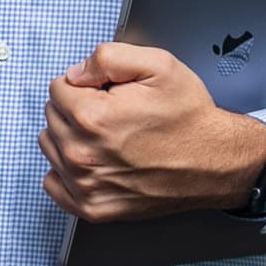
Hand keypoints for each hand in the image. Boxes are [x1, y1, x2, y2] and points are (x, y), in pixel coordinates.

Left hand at [38, 41, 265, 223]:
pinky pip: (54, 183)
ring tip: (107, 136)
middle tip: (113, 113)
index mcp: (93, 117)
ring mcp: (86, 186)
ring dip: (70, 136)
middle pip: (52, 116)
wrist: (215, 163)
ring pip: (51, 145)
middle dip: (76, 107)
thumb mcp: (158, 65)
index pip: (58, 88)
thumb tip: (76, 72)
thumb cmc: (188, 117)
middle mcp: (83, 155)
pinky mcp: (93, 208)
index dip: (86, 84)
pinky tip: (94, 160)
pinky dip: (66, 170)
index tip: (108, 93)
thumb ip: (107, 57)